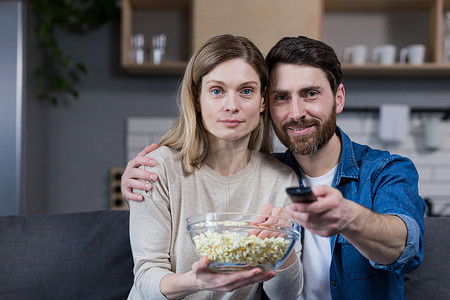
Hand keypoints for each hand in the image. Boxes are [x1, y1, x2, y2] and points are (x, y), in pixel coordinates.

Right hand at [121, 144, 158, 201]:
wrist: (131, 188)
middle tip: (155, 177)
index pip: (138, 159)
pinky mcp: (125, 192)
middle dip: (145, 174)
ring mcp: (125, 182)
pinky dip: (134, 196)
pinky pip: (128, 194)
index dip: (145, 160)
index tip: (154, 162)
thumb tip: (155, 144)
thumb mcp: (142, 163)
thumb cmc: (139, 173)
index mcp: (133, 164)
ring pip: (131, 183)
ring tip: (150, 187)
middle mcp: (128, 172)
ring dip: (141, 185)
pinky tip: (141, 198)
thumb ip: (147, 154)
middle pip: (135, 172)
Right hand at [160, 257, 275, 298]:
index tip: (257, 270)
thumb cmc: (198, 274)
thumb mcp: (196, 268)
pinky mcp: (234, 283)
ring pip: (249, 282)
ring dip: (261, 278)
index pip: (237, 277)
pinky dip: (256, 277)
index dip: (248, 275)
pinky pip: (246, 281)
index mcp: (222, 281)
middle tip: (272, 273)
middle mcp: (229, 285)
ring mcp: (232, 285)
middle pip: (247, 281)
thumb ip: (200, 264)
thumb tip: (205, 259)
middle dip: (260, 277)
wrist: (196, 282)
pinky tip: (263, 273)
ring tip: (272, 273)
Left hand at [251, 204, 291, 238]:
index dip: (255, 228)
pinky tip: (271, 238)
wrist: (284, 217)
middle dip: (262, 233)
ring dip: (268, 236)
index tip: (251, 234)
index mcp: (267, 207)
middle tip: (256, 239)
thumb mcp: (263, 217)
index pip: (260, 218)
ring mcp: (284, 216)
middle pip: (268, 224)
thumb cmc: (271, 216)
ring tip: (262, 240)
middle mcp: (277, 210)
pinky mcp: (290, 223)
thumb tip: (249, 226)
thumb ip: (256, 222)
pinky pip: (282, 231)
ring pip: (275, 228)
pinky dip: (275, 236)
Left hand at [284, 185, 352, 236]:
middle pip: (309, 217)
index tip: (292, 204)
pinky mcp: (326, 233)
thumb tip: (310, 191)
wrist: (348, 216)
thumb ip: (320, 189)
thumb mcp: (331, 191)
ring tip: (292, 212)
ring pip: (308, 224)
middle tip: (288, 208)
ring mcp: (330, 227)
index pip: (315, 207)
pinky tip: (299, 218)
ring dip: (297, 218)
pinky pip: (311, 229)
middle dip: (296, 213)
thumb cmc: (337, 202)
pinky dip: (303, 223)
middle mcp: (333, 216)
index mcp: (334, 204)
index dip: (302, 207)